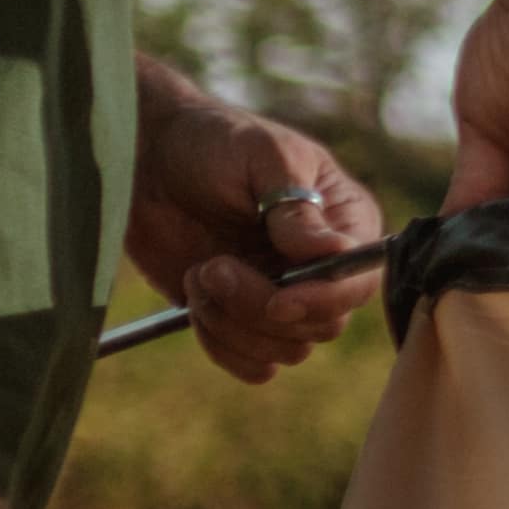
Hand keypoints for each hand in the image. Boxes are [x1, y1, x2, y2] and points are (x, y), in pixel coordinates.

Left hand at [126, 71, 398, 378]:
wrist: (149, 159)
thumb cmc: (215, 144)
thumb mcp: (263, 157)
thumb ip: (298, 207)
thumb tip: (339, 251)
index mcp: (345, 222)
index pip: (358, 283)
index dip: (324, 299)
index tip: (279, 298)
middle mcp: (322, 268)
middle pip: (322, 325)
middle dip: (261, 308)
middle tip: (213, 267)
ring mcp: (282, 296)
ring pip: (286, 350)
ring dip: (234, 323)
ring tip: (199, 274)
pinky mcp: (242, 319)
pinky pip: (253, 365)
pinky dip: (222, 346)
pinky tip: (196, 302)